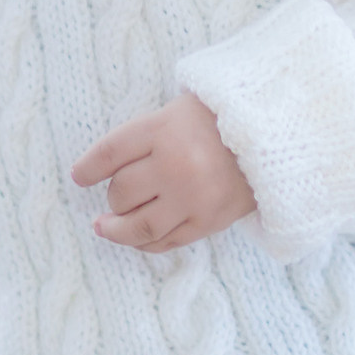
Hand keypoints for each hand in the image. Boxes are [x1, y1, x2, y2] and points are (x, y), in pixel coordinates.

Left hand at [72, 92, 256, 253]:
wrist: (275, 139)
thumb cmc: (220, 120)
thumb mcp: (178, 111)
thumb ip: (146, 136)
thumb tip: (105, 165)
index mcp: (164, 129)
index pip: (110, 153)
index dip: (88, 168)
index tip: (78, 177)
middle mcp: (175, 164)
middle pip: (122, 191)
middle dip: (112, 197)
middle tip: (113, 197)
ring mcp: (192, 197)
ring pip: (139, 225)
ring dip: (117, 229)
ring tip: (105, 227)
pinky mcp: (208, 221)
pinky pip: (166, 240)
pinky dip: (146, 243)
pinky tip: (137, 238)